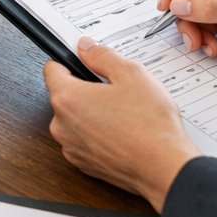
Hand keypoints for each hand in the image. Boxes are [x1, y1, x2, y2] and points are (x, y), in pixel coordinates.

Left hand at [43, 39, 199, 211]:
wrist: (164, 168)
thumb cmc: (150, 125)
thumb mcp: (131, 74)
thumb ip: (102, 56)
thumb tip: (85, 47)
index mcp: (67, 99)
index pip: (51, 69)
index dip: (69, 61)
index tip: (84, 62)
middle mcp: (62, 126)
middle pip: (64, 95)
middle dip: (85, 89)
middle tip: (114, 90)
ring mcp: (71, 148)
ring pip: (75, 119)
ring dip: (92, 114)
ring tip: (123, 114)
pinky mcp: (84, 164)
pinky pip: (84, 140)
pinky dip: (97, 135)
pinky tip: (122, 133)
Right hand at [155, 0, 216, 73]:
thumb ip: (210, 7)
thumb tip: (179, 4)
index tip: (167, 6)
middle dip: (187, 15)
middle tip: (189, 36)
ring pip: (195, 11)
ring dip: (195, 30)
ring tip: (204, 46)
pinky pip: (205, 25)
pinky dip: (204, 38)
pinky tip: (213, 48)